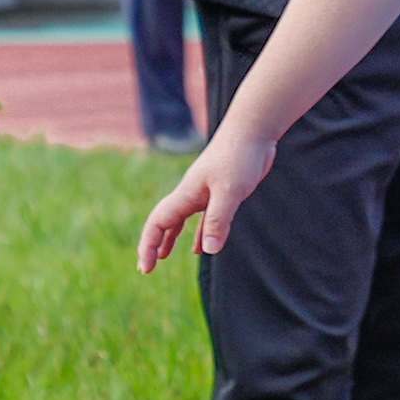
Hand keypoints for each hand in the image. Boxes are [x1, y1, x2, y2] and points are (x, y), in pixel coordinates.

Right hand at [138, 120, 278, 270]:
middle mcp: (191, 194)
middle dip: (153, 244)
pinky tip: (204, 245)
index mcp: (186, 195)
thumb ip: (218, 220)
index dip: (148, 246)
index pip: (158, 224)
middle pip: (164, 222)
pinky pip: (203, 217)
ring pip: (181, 220)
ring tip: (164, 257)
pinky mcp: (222, 191)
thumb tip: (208, 251)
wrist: (254, 131)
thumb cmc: (239, 157)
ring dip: (171, 238)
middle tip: (146, 267)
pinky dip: (200, 232)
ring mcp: (205, 192)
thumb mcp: (230, 192)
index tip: (145, 269)